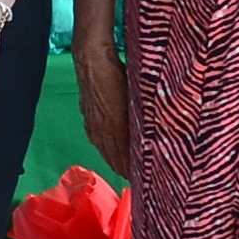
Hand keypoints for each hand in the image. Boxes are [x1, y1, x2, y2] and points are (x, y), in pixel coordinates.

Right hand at [77, 50, 131, 178]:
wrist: (91, 59)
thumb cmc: (115, 74)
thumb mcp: (134, 97)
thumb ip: (140, 120)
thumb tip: (150, 136)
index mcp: (113, 128)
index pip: (122, 158)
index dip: (130, 169)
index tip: (141, 179)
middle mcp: (100, 130)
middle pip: (112, 157)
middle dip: (122, 168)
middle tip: (133, 178)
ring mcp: (92, 123)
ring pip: (104, 148)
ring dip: (113, 159)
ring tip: (122, 168)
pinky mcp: (88, 114)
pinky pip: (96, 138)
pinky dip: (104, 147)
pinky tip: (106, 147)